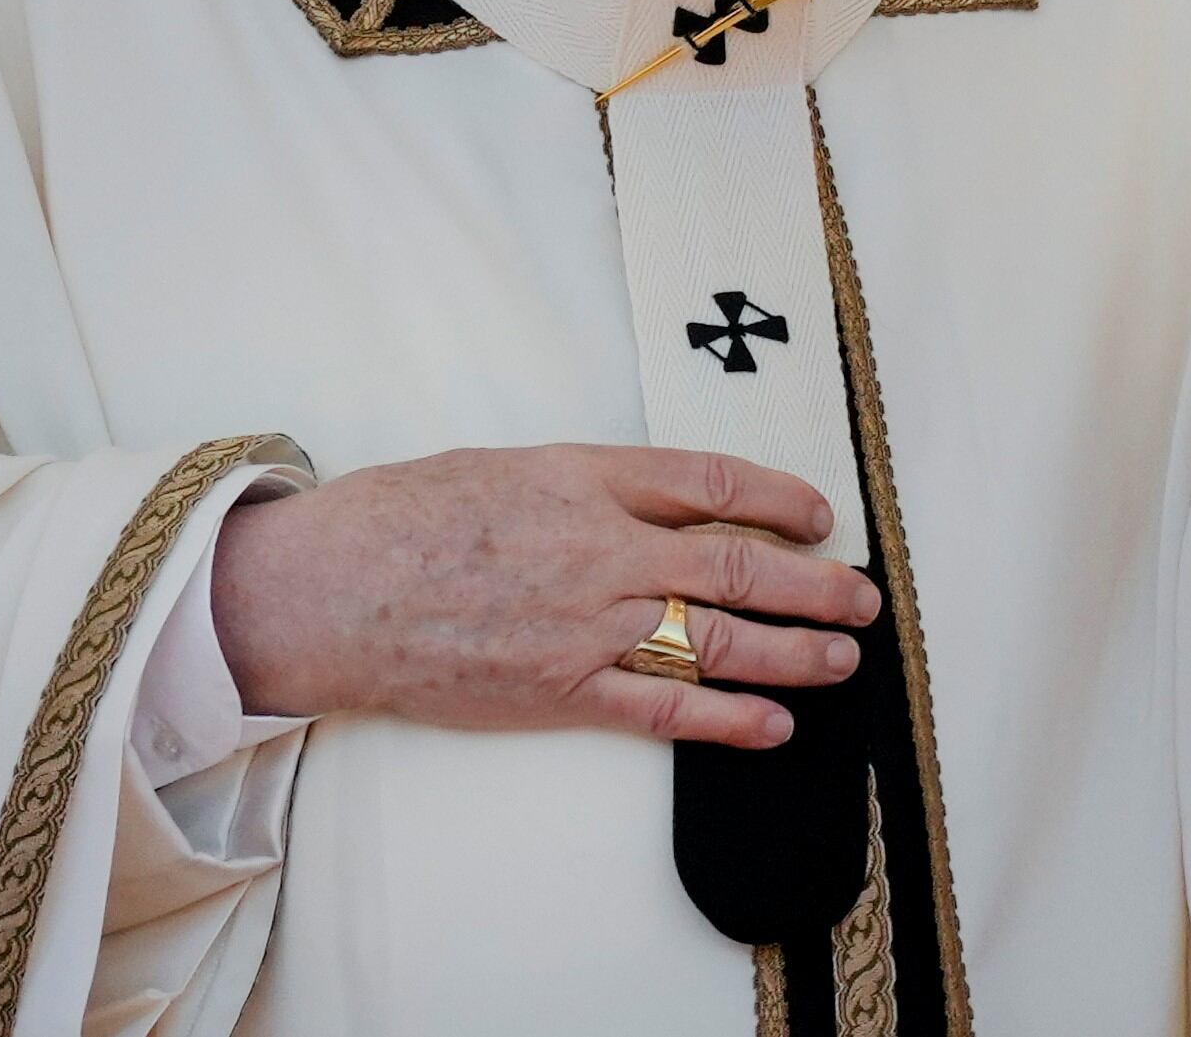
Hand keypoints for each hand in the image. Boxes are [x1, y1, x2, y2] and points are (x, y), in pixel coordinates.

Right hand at [206, 444, 879, 750]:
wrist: (328, 590)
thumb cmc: (403, 518)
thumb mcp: (506, 464)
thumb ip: (587, 482)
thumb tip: (654, 499)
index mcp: (585, 476)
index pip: (712, 481)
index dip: (778, 497)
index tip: (819, 514)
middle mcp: (600, 549)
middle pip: (735, 564)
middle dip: (812, 582)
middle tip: (861, 595)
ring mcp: (585, 625)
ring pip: (716, 639)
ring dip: (793, 652)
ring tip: (842, 659)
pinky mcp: (560, 692)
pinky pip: (663, 711)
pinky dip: (727, 719)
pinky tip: (774, 726)